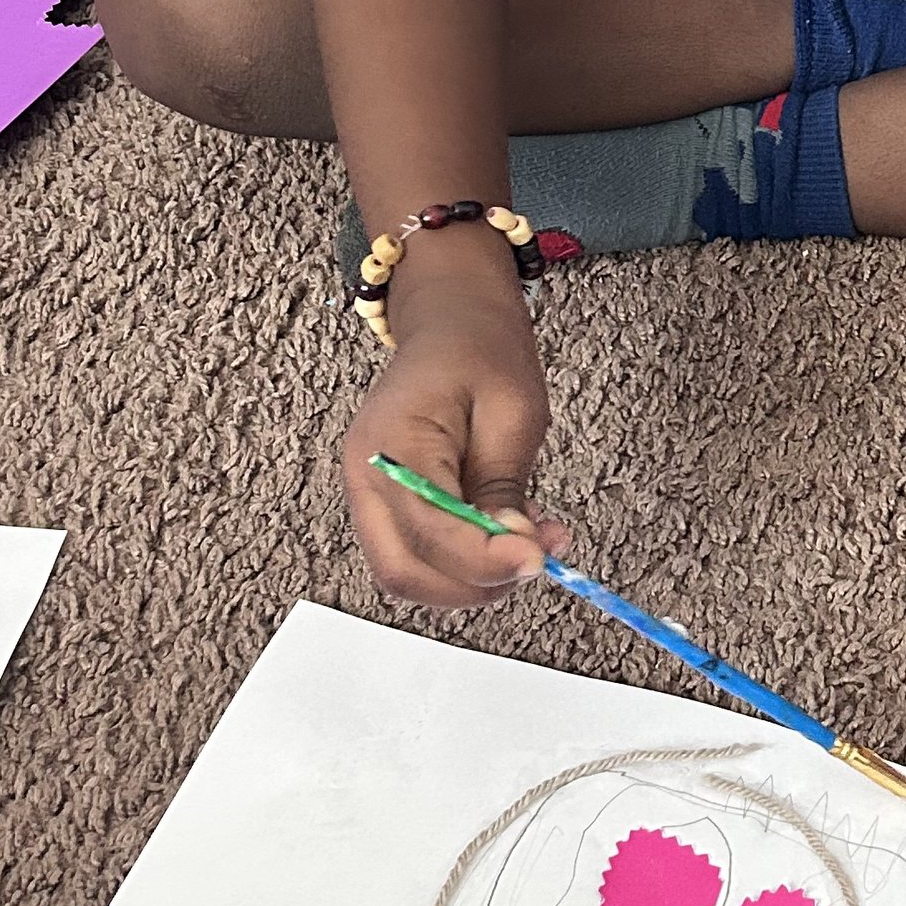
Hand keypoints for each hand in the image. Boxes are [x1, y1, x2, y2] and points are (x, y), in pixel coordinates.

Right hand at [343, 234, 568, 607]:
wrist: (452, 321)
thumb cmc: (481, 351)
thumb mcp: (511, 410)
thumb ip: (504, 486)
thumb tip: (513, 550)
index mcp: (392, 442)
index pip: (429, 529)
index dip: (485, 559)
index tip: (538, 560)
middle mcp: (366, 476)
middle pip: (403, 570)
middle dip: (473, 584)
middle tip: (536, 560)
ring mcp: (370, 493)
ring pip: (410, 571)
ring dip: (473, 577)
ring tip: (532, 539)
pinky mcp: (388, 502)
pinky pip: (419, 551)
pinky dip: (465, 560)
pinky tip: (508, 531)